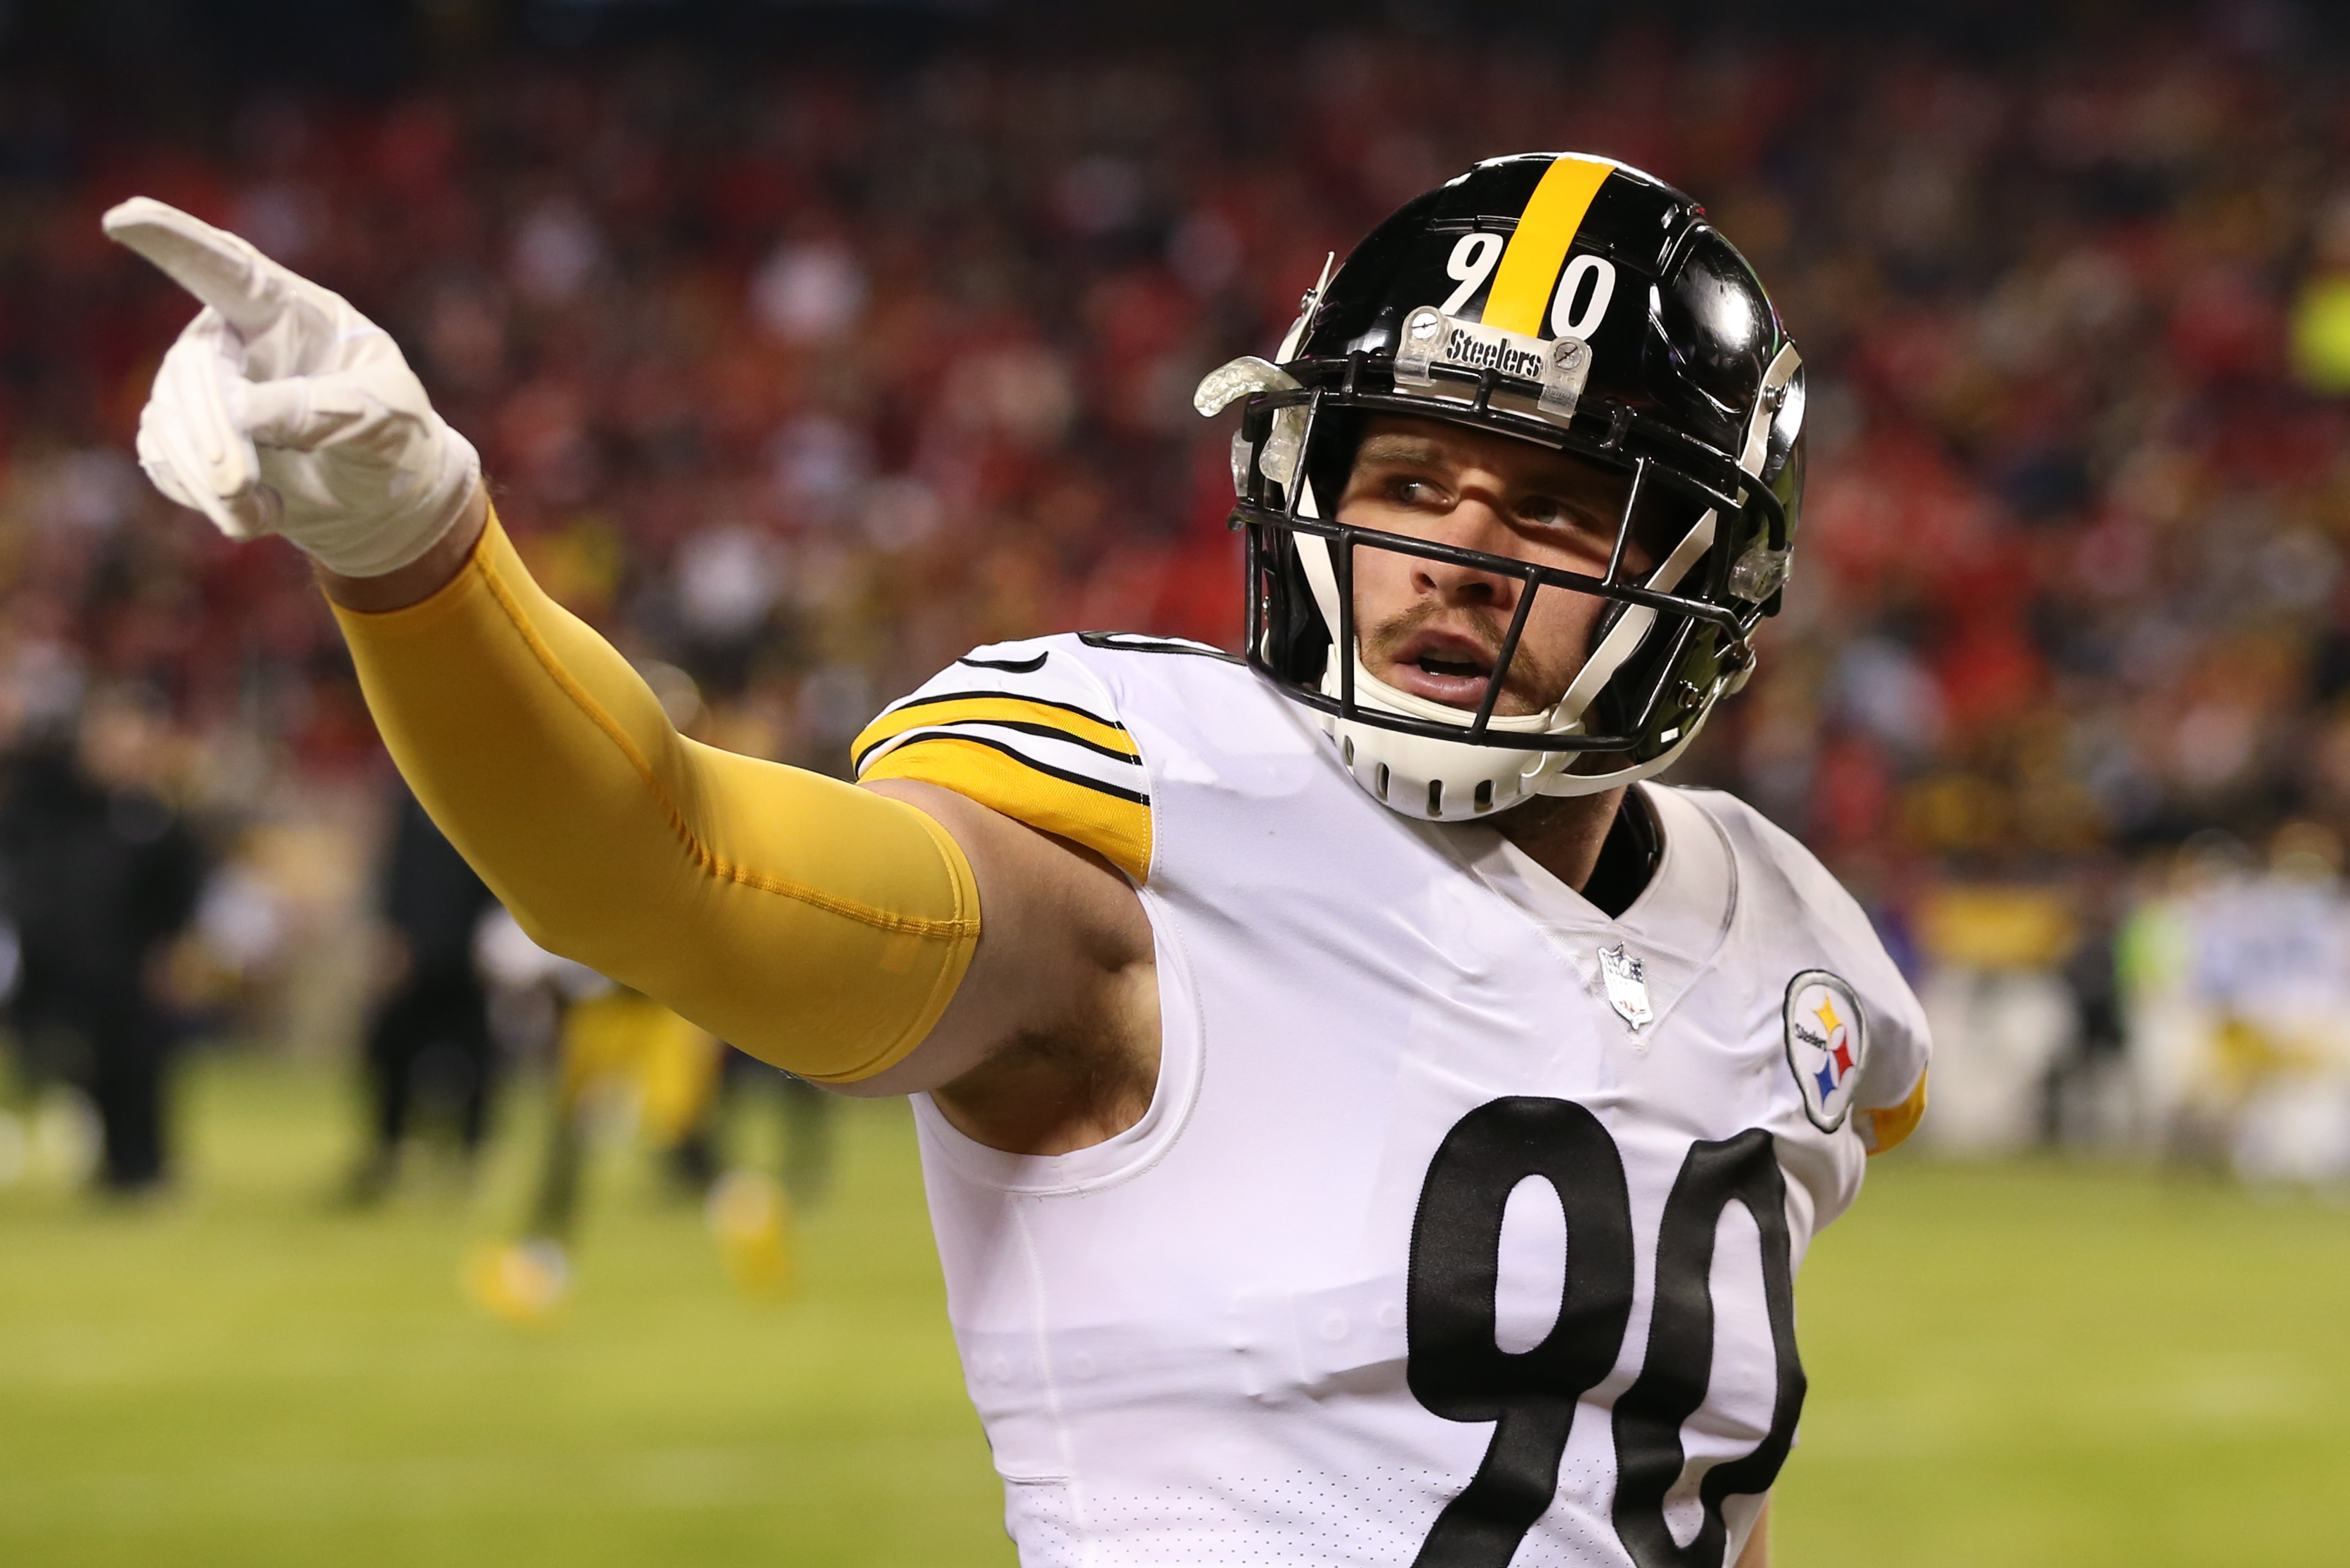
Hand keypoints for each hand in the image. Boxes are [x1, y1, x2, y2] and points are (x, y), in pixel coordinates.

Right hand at [102, 196, 480, 578]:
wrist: (381, 501)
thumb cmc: (396, 440)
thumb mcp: (387, 419)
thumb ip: (327, 409)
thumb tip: (242, 413)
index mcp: (288, 310)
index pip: (225, 267)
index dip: (174, 240)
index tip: (123, 218)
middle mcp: (234, 339)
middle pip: (194, 368)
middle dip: (214, 431)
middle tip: (242, 484)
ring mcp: (204, 387)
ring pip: (169, 419)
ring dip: (206, 474)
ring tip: (257, 510)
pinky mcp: (187, 436)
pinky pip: (165, 460)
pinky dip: (204, 497)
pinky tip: (256, 513)